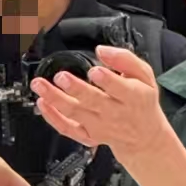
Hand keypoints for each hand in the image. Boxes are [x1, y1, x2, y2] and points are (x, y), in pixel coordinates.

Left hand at [31, 45, 172, 163]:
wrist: (143, 135)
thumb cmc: (141, 101)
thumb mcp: (144, 76)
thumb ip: (125, 59)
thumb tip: (103, 50)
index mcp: (132, 96)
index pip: (119, 88)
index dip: (106, 80)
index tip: (95, 71)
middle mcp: (114, 113)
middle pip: (93, 101)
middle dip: (76, 89)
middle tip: (61, 77)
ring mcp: (100, 126)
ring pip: (75, 113)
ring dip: (55, 98)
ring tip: (40, 85)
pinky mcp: (89, 135)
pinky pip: (68, 128)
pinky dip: (53, 117)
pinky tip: (43, 103)